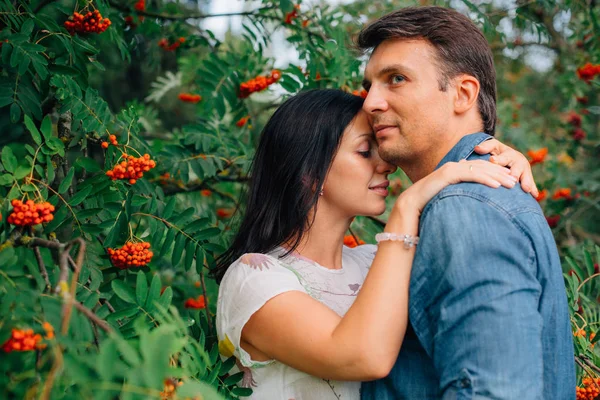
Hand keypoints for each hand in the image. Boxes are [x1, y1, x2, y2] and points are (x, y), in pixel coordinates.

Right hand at [394, 160, 516, 216]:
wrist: (411, 206)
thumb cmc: (428, 205)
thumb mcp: (448, 198)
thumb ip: (459, 195)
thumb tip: (470, 203)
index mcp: (454, 171)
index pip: (479, 169)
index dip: (495, 173)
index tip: (509, 180)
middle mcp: (453, 166)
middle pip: (482, 167)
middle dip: (501, 173)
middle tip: (516, 180)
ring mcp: (450, 168)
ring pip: (479, 169)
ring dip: (498, 176)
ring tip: (512, 184)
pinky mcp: (448, 174)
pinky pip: (471, 175)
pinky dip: (485, 179)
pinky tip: (497, 186)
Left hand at [474, 139, 538, 197]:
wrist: (508, 155)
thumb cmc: (497, 151)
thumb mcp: (491, 146)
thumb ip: (485, 147)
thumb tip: (477, 148)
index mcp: (508, 154)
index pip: (503, 157)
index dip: (498, 160)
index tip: (493, 161)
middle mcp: (518, 161)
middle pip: (517, 167)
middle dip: (515, 173)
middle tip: (513, 178)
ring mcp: (524, 169)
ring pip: (526, 175)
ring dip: (526, 182)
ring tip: (526, 188)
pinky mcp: (527, 177)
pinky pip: (531, 183)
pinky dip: (533, 189)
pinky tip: (534, 195)